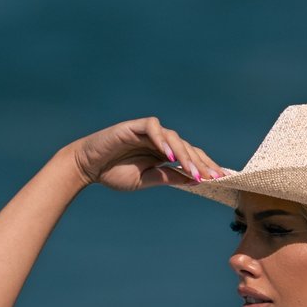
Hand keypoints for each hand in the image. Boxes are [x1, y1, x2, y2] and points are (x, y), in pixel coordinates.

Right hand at [69, 117, 233, 194]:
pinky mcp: (134, 126)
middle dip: (201, 162)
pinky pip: (153, 128)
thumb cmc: (113, 173)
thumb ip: (166, 177)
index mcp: (163, 154)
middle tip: (212, 176)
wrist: (86, 166)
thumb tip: (193, 180)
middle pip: (187, 147)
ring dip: (185, 155)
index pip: (190, 157)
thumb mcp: (144, 180)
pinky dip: (162, 140)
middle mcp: (159, 141)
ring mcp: (148, 132)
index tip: (219, 179)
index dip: (204, 166)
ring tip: (193, 171)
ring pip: (174, 137)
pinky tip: (169, 156)